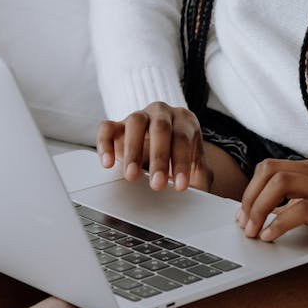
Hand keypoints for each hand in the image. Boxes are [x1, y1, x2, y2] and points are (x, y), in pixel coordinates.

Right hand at [97, 102, 213, 191]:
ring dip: (133, 151)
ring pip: (135, 123)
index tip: (180, 186)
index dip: (182, 162)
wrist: (164, 147)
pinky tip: (108, 162)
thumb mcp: (196, 167)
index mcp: (184, 120)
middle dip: (159, 158)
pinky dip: (105, 143)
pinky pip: (107, 127)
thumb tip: (202, 194)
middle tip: (157, 184)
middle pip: (160, 128)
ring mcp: (138, 116)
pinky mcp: (117, 124)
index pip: (183, 138)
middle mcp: (162, 113)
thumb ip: (201, 178)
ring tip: (132, 176)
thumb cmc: (181, 155)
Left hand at [238, 158, 307, 287]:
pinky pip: (301, 210)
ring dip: (260, 209)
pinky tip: (270, 236)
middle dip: (251, 199)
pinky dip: (279, 223)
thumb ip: (281, 207)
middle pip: (273, 172)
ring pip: (283, 183)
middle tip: (244, 225)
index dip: (250, 190)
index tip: (241, 215)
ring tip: (254, 232)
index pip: (270, 167)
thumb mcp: (302, 218)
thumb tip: (245, 211)